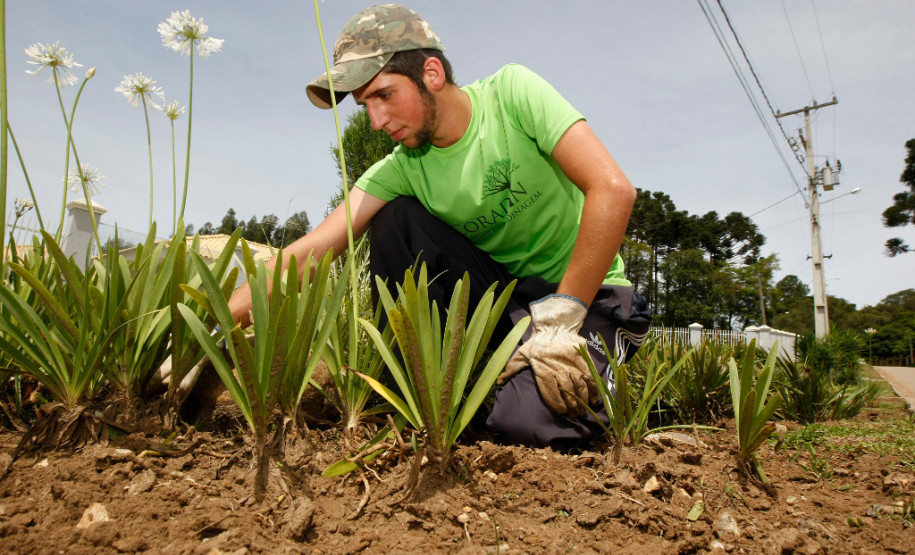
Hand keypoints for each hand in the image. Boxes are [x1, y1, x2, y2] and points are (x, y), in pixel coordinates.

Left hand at [498, 294, 595, 416]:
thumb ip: (511, 368)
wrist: (556, 325)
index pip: (550, 390)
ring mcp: (573, 365)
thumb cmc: (537, 343)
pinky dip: (594, 389)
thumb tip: (499, 382)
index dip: (557, 403)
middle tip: (574, 416)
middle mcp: (559, 368)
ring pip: (580, 386)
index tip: (562, 412)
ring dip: (583, 400)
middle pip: (568, 391)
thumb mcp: (521, 353)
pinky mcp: (583, 361)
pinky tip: (594, 399)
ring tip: (583, 411)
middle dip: (572, 406)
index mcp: (543, 369)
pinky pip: (590, 377)